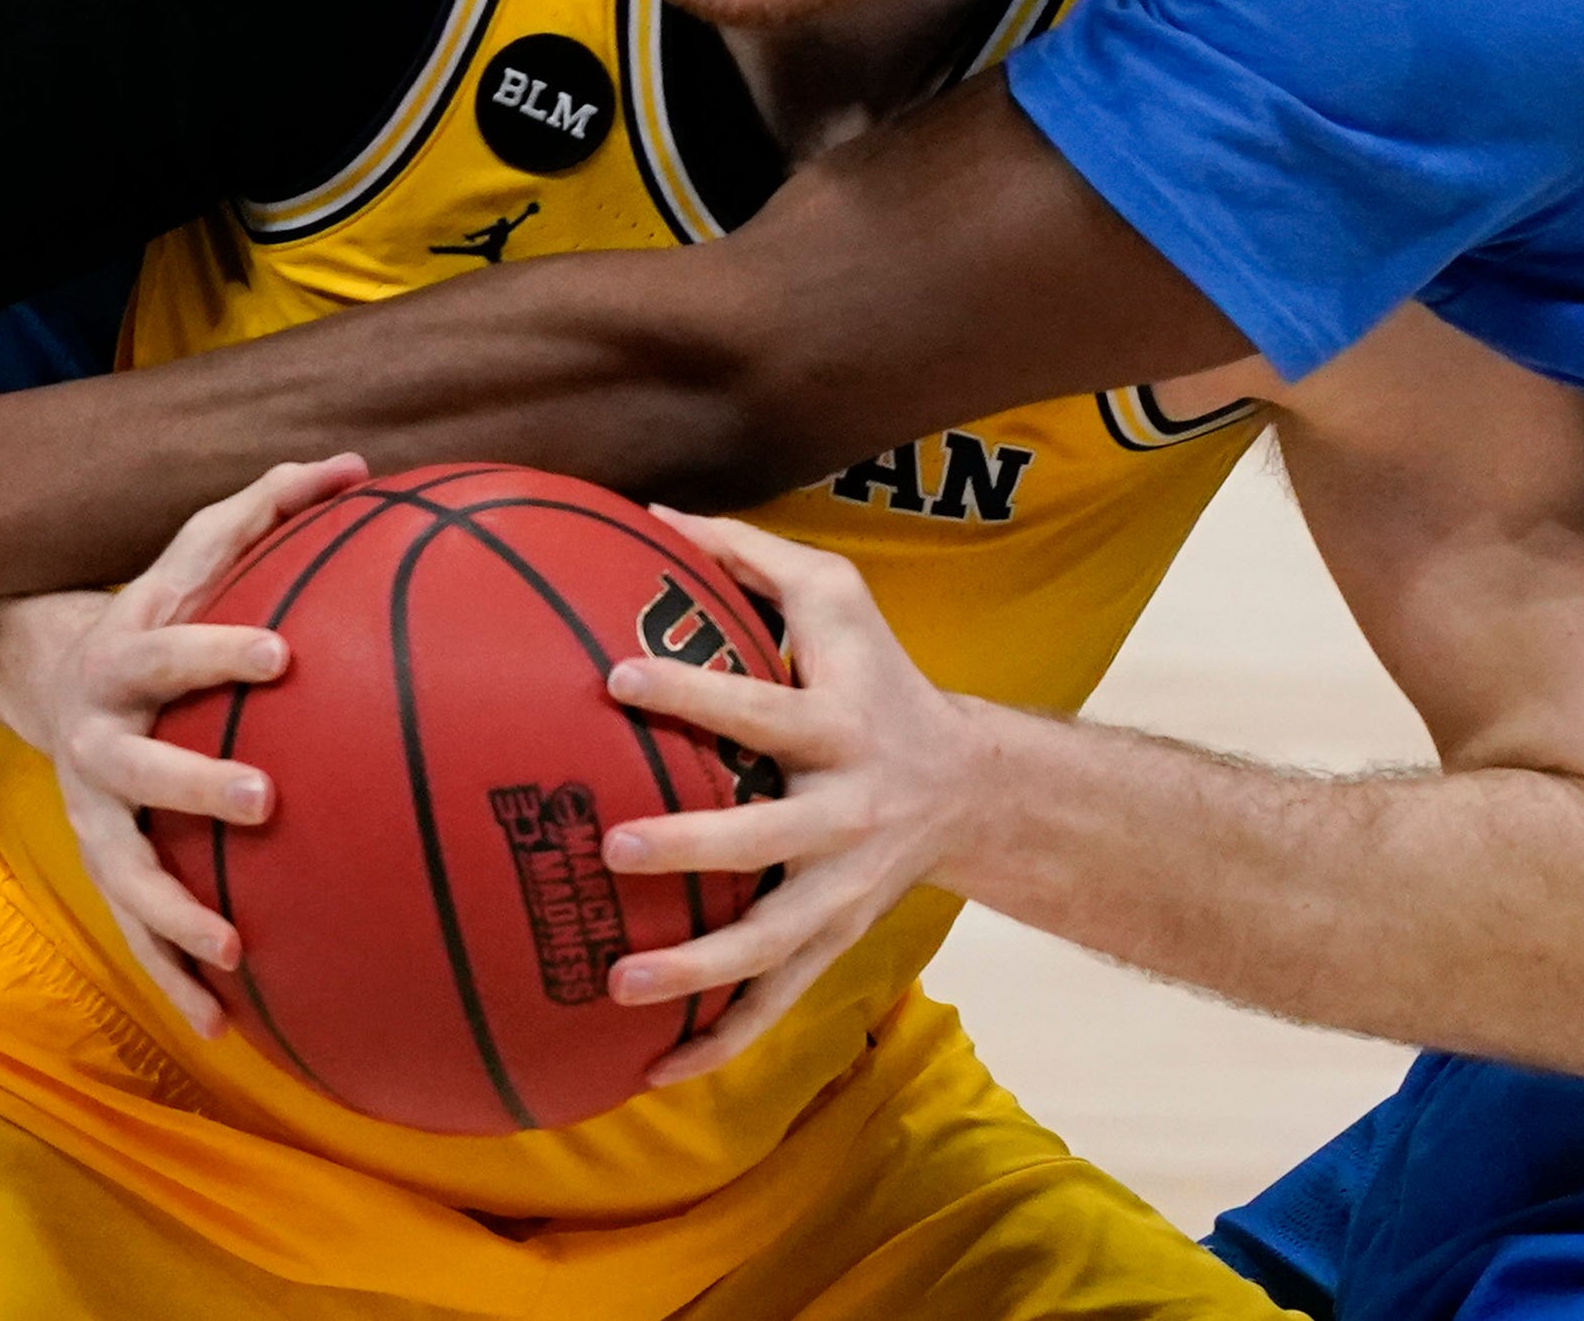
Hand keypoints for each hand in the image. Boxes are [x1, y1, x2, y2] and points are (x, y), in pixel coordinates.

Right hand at [7, 456, 369, 1032]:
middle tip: (264, 801)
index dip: (219, 649)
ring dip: (174, 915)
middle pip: (138, 770)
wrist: (46, 673)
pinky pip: (138, 932)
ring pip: (127, 872)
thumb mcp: (193, 556)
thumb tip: (355, 464)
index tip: (281, 654)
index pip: (172, 650)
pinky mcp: (104, 867)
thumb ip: (267, 508)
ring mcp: (93, 814)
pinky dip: (177, 980)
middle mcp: (99, 741)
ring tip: (234, 948)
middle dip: (194, 787)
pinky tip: (229, 1028)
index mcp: (126, 656)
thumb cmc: (156, 609)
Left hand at [594, 511, 982, 1083]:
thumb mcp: (836, 597)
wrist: (971, 787)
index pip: (761, 709)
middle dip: (694, 845)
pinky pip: (774, 1005)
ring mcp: (841, 891)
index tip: (617, 676)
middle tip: (613, 846)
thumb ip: (750, 555)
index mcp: (839, 727)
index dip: (694, 693)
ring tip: (616, 984)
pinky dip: (718, 1043)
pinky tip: (648, 1070)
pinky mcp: (834, 944)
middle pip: (769, 840)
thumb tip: (651, 514)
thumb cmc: (878, 674)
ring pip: (771, 946)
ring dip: (696, 973)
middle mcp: (846, 814)